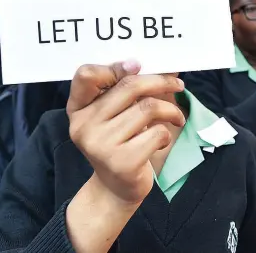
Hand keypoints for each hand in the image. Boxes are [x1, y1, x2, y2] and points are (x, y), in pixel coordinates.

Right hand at [67, 61, 185, 205]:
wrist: (115, 188)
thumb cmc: (120, 142)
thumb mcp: (115, 115)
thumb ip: (129, 90)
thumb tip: (170, 67)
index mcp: (78, 108)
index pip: (86, 75)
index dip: (114, 67)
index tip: (138, 66)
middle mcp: (83, 125)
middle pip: (129, 86)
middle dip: (161, 82)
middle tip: (178, 85)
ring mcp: (100, 145)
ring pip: (148, 108)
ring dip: (171, 110)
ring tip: (175, 118)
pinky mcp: (121, 162)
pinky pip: (157, 133)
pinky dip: (167, 134)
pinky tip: (161, 141)